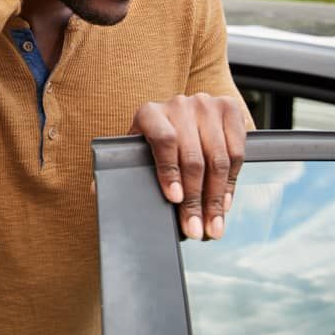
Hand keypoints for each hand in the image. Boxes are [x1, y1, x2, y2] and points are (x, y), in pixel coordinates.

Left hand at [128, 93, 246, 240]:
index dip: (169, 171)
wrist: (180, 112)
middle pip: (193, 157)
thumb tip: (96, 191)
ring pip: (218, 158)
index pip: (163, 141)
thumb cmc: (153, 137)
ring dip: (216, 198)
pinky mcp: (231, 110)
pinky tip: (224, 203)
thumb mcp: (136, 148)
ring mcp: (207, 105)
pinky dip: (231, 182)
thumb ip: (121, 167)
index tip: (174, 199)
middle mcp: (179, 105)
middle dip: (195, 200)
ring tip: (213, 226)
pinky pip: (237, 152)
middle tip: (195, 229)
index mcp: (149, 113)